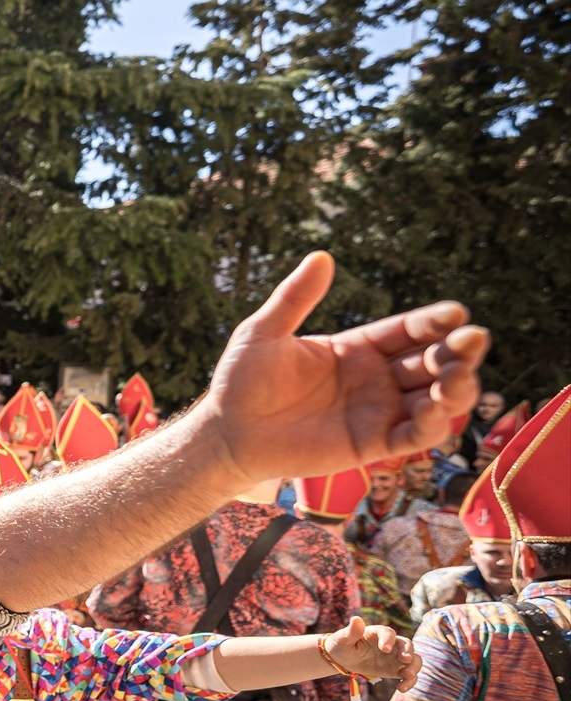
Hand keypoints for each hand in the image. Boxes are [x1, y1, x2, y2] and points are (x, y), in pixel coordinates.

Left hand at [197, 253, 486, 484]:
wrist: (227, 432)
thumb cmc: (241, 381)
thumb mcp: (264, 332)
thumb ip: (294, 298)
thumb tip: (321, 256)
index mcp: (357, 347)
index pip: (407, 330)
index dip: (433, 322)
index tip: (456, 313)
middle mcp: (376, 378)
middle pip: (430, 362)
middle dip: (457, 351)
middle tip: (473, 340)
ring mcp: (377, 412)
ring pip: (434, 399)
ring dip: (454, 388)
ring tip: (456, 378)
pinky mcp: (372, 445)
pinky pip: (413, 437)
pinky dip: (431, 425)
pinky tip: (432, 410)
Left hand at [323, 615, 422, 683]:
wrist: (343, 659)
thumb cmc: (341, 645)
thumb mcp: (342, 639)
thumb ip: (351, 632)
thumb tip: (356, 619)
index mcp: (377, 633)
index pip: (387, 633)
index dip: (388, 639)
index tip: (385, 649)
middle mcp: (390, 643)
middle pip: (406, 644)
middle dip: (408, 651)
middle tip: (405, 660)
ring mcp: (395, 656)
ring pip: (414, 659)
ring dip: (414, 667)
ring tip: (406, 675)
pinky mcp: (396, 669)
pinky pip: (409, 675)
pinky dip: (410, 681)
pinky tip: (401, 689)